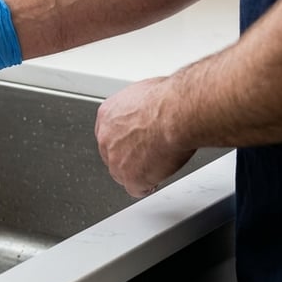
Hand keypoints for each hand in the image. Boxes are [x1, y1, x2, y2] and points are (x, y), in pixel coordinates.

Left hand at [94, 77, 194, 197]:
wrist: (175, 114)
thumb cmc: (168, 100)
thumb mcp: (146, 92)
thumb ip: (139, 107)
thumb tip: (150, 106)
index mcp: (108, 113)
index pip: (110, 133)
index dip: (125, 140)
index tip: (136, 142)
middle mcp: (106, 136)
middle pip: (112, 154)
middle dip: (129, 156)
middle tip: (147, 155)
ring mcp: (115, 159)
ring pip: (121, 173)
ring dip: (137, 172)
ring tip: (155, 167)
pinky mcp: (130, 177)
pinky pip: (136, 189)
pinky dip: (147, 186)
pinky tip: (156, 181)